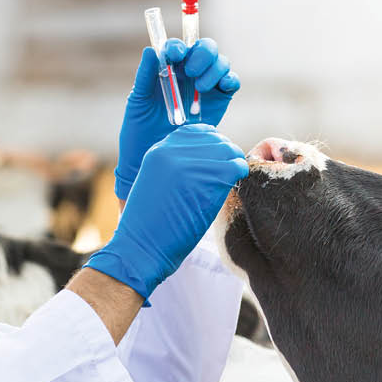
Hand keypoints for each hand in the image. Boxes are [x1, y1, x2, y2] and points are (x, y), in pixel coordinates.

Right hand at [85, 124, 247, 299]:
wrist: (141, 248)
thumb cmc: (149, 228)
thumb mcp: (157, 184)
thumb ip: (176, 168)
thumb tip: (207, 162)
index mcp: (158, 151)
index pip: (195, 132)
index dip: (211, 143)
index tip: (217, 159)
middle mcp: (172, 151)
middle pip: (215, 139)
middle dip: (226, 154)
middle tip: (231, 170)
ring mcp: (189, 163)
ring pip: (227, 151)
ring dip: (234, 163)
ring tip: (233, 177)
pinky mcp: (206, 178)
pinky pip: (235, 166)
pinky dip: (240, 172)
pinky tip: (236, 182)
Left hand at [114, 38, 239, 199]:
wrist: (154, 156)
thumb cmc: (141, 128)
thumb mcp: (139, 100)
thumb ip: (145, 74)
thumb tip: (150, 50)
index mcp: (169, 67)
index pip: (178, 47)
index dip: (178, 46)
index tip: (174, 56)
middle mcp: (189, 72)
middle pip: (205, 48)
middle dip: (201, 54)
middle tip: (190, 72)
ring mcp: (206, 85)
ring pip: (220, 62)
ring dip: (214, 69)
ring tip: (200, 88)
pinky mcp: (219, 100)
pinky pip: (231, 82)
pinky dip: (230, 79)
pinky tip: (221, 86)